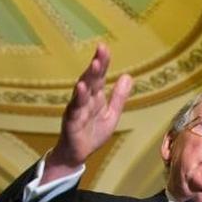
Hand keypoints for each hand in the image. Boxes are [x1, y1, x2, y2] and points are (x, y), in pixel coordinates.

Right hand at [45, 44, 132, 181]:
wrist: (77, 154)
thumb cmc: (93, 133)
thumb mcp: (112, 114)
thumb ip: (119, 97)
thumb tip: (128, 76)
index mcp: (95, 97)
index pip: (100, 76)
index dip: (103, 62)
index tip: (105, 47)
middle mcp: (85, 99)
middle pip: (91, 79)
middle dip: (96, 64)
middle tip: (101, 49)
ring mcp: (77, 109)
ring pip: (83, 91)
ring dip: (88, 77)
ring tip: (94, 65)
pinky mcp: (72, 121)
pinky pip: (75, 109)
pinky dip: (78, 98)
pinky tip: (81, 88)